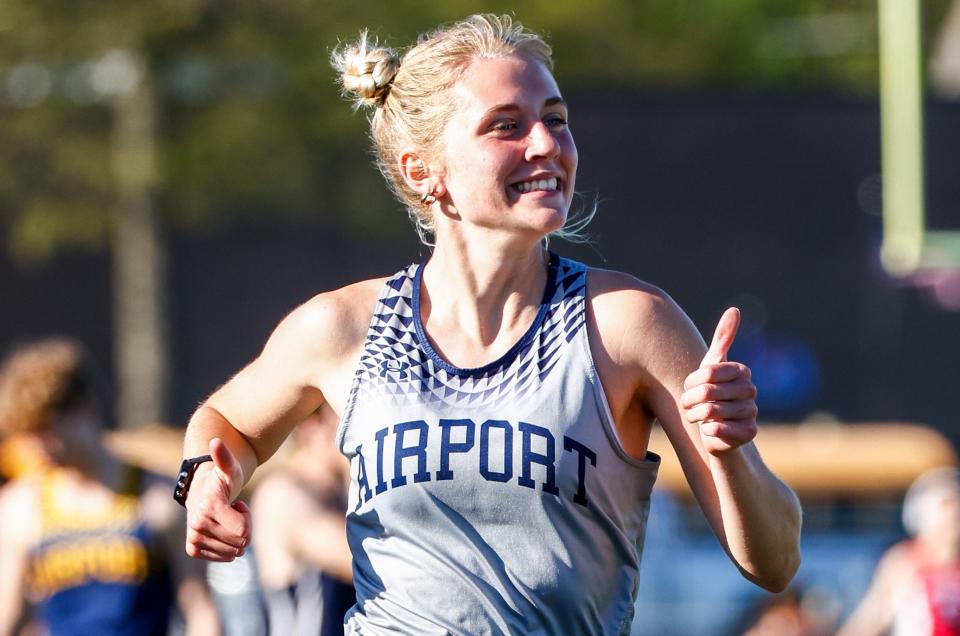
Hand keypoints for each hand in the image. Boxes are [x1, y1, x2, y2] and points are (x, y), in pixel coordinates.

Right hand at [184, 438, 250, 560]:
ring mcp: (193, 538)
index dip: (246, 517)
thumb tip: (216, 441)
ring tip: (225, 519)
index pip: (243, 530)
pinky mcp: (192, 549)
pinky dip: (227, 547)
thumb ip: (224, 457)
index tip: (236, 504)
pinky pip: (223, 558)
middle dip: (243, 527)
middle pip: (240, 542)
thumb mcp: (228, 469)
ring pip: (233, 552)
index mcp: (208, 506)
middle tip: (231, 512)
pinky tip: (219, 530)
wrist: (201, 493)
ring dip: (235, 536)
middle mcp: (197, 524)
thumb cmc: (221, 481)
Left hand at [681, 307, 758, 454]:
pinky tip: (709, 429)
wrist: (718, 432)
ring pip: (710, 411)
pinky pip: (718, 429)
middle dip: (690, 400)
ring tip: (696, 417)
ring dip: (695, 416)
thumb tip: (736, 309)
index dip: (692, 381)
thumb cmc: (712, 395)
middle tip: (688, 405)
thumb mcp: (712, 366)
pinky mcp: (749, 433)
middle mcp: (751, 390)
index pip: (707, 371)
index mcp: (742, 371)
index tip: (689, 386)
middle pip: (707, 392)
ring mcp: (752, 412)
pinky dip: (707, 430)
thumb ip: (723, 338)